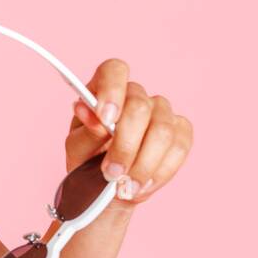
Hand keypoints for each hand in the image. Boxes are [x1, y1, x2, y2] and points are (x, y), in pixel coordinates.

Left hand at [66, 58, 192, 204]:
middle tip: (111, 172)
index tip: (106, 118)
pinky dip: (159, 171)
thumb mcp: (77, 149)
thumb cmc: (87, 160)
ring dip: (142, 164)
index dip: (112, 90)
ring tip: (124, 186)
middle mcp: (135, 96)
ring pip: (163, 131)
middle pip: (140, 106)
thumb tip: (90, 112)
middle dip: (125, 145)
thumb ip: (84, 132)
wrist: (107, 186)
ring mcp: (161, 112)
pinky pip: (179, 148)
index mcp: (104, 89)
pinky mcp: (181, 132)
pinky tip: (140, 185)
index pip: (114, 70)